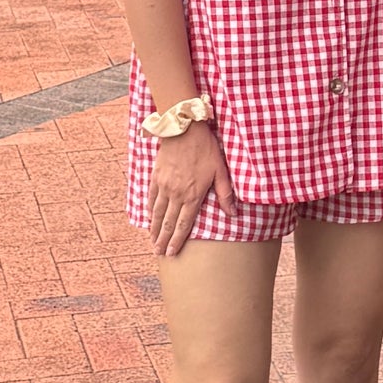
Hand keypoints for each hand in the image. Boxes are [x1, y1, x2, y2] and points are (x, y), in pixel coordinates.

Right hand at [147, 119, 233, 255]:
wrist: (183, 128)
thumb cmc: (205, 148)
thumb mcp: (220, 170)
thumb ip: (225, 194)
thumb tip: (233, 214)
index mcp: (193, 195)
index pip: (184, 224)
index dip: (177, 240)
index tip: (172, 252)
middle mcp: (176, 194)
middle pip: (168, 223)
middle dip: (163, 240)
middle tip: (158, 253)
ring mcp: (164, 185)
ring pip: (158, 213)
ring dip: (154, 229)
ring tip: (152, 242)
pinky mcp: (156, 176)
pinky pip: (151, 197)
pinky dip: (150, 210)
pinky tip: (150, 218)